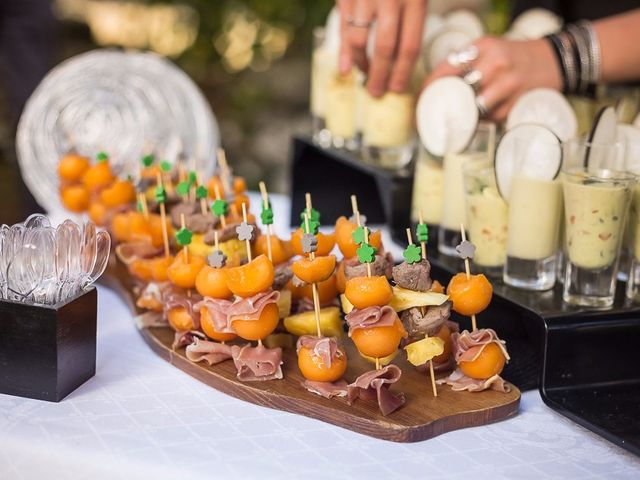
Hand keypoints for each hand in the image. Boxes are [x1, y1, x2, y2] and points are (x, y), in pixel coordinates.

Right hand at [337, 0, 426, 96]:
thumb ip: (409, 22)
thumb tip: (398, 62)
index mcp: (415, 0)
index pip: (410, 46)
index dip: (403, 72)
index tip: (397, 87)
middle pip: (385, 48)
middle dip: (379, 75)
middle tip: (376, 91)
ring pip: (359, 41)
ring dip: (361, 63)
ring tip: (364, 73)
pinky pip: (343, 27)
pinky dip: (343, 51)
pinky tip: (345, 67)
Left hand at [423, 37, 562, 121]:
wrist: (554, 60)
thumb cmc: (513, 58)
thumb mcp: (489, 50)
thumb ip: (466, 63)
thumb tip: (434, 88)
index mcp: (482, 47)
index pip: (447, 68)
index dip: (430, 87)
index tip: (422, 100)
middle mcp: (495, 62)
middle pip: (459, 92)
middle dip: (446, 106)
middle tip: (436, 116)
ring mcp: (509, 82)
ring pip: (475, 108)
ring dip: (467, 117)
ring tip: (462, 119)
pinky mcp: (519, 100)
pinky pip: (492, 118)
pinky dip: (485, 120)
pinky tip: (484, 117)